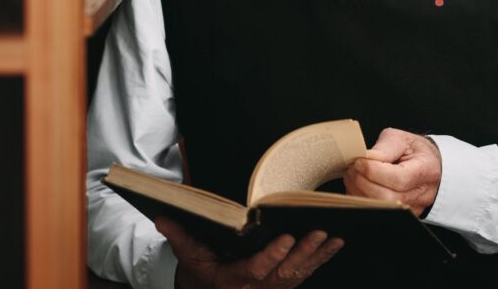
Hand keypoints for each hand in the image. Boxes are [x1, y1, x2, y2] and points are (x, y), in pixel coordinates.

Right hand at [155, 217, 342, 288]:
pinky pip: (303, 274)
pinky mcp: (282, 286)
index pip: (254, 271)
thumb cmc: (199, 269)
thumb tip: (162, 216)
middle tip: (319, 232)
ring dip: (317, 256)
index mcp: (231, 281)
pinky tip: (335, 245)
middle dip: (303, 253)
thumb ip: (178, 235)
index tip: (286, 239)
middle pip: (283, 274)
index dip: (271, 257)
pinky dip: (320, 260)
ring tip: (333, 237)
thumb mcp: (186, 253)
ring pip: (297, 275)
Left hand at [342, 127, 441, 216]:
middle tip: (352, 168)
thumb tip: (366, 157)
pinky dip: (362, 199)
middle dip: (363, 182)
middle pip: (388, 197)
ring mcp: (412, 207)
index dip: (373, 171)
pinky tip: (357, 185)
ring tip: (352, 175)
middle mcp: (422, 193)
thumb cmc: (414, 151)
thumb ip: (385, 148)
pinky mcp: (400, 215)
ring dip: (359, 192)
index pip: (398, 178)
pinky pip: (377, 211)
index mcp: (426, 170)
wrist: (428, 165)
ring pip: (381, 207)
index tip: (359, 161)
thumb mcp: (402, 139)